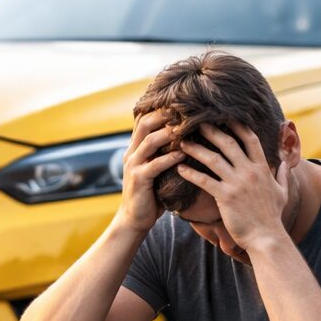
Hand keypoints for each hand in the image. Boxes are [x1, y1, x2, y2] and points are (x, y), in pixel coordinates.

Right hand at [114, 110, 182, 233]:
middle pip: (145, 123)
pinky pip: (155, 164)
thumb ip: (164, 153)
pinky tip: (184, 153)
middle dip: (165, 114)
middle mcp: (132, 152)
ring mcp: (134, 165)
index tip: (182, 101)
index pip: (144, 119)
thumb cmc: (151, 194)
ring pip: (149, 140)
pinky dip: (170, 157)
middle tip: (187, 109)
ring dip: (169, 132)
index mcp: (136, 147)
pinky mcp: (139, 179)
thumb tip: (188, 138)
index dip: (161, 108)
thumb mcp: (156, 168)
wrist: (134, 219)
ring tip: (188, 127)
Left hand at [177, 123, 290, 250]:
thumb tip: (285, 163)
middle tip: (196, 122)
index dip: (237, 126)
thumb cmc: (272, 217)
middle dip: (211, 131)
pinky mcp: (225, 197)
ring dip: (196, 149)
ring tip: (182, 142)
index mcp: (262, 168)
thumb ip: (283, 175)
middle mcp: (249, 171)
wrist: (266, 238)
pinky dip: (191, 173)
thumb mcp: (282, 193)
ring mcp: (237, 184)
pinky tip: (180, 168)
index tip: (225, 116)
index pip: (250, 139)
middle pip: (228, 143)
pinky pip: (205, 181)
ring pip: (213, 159)